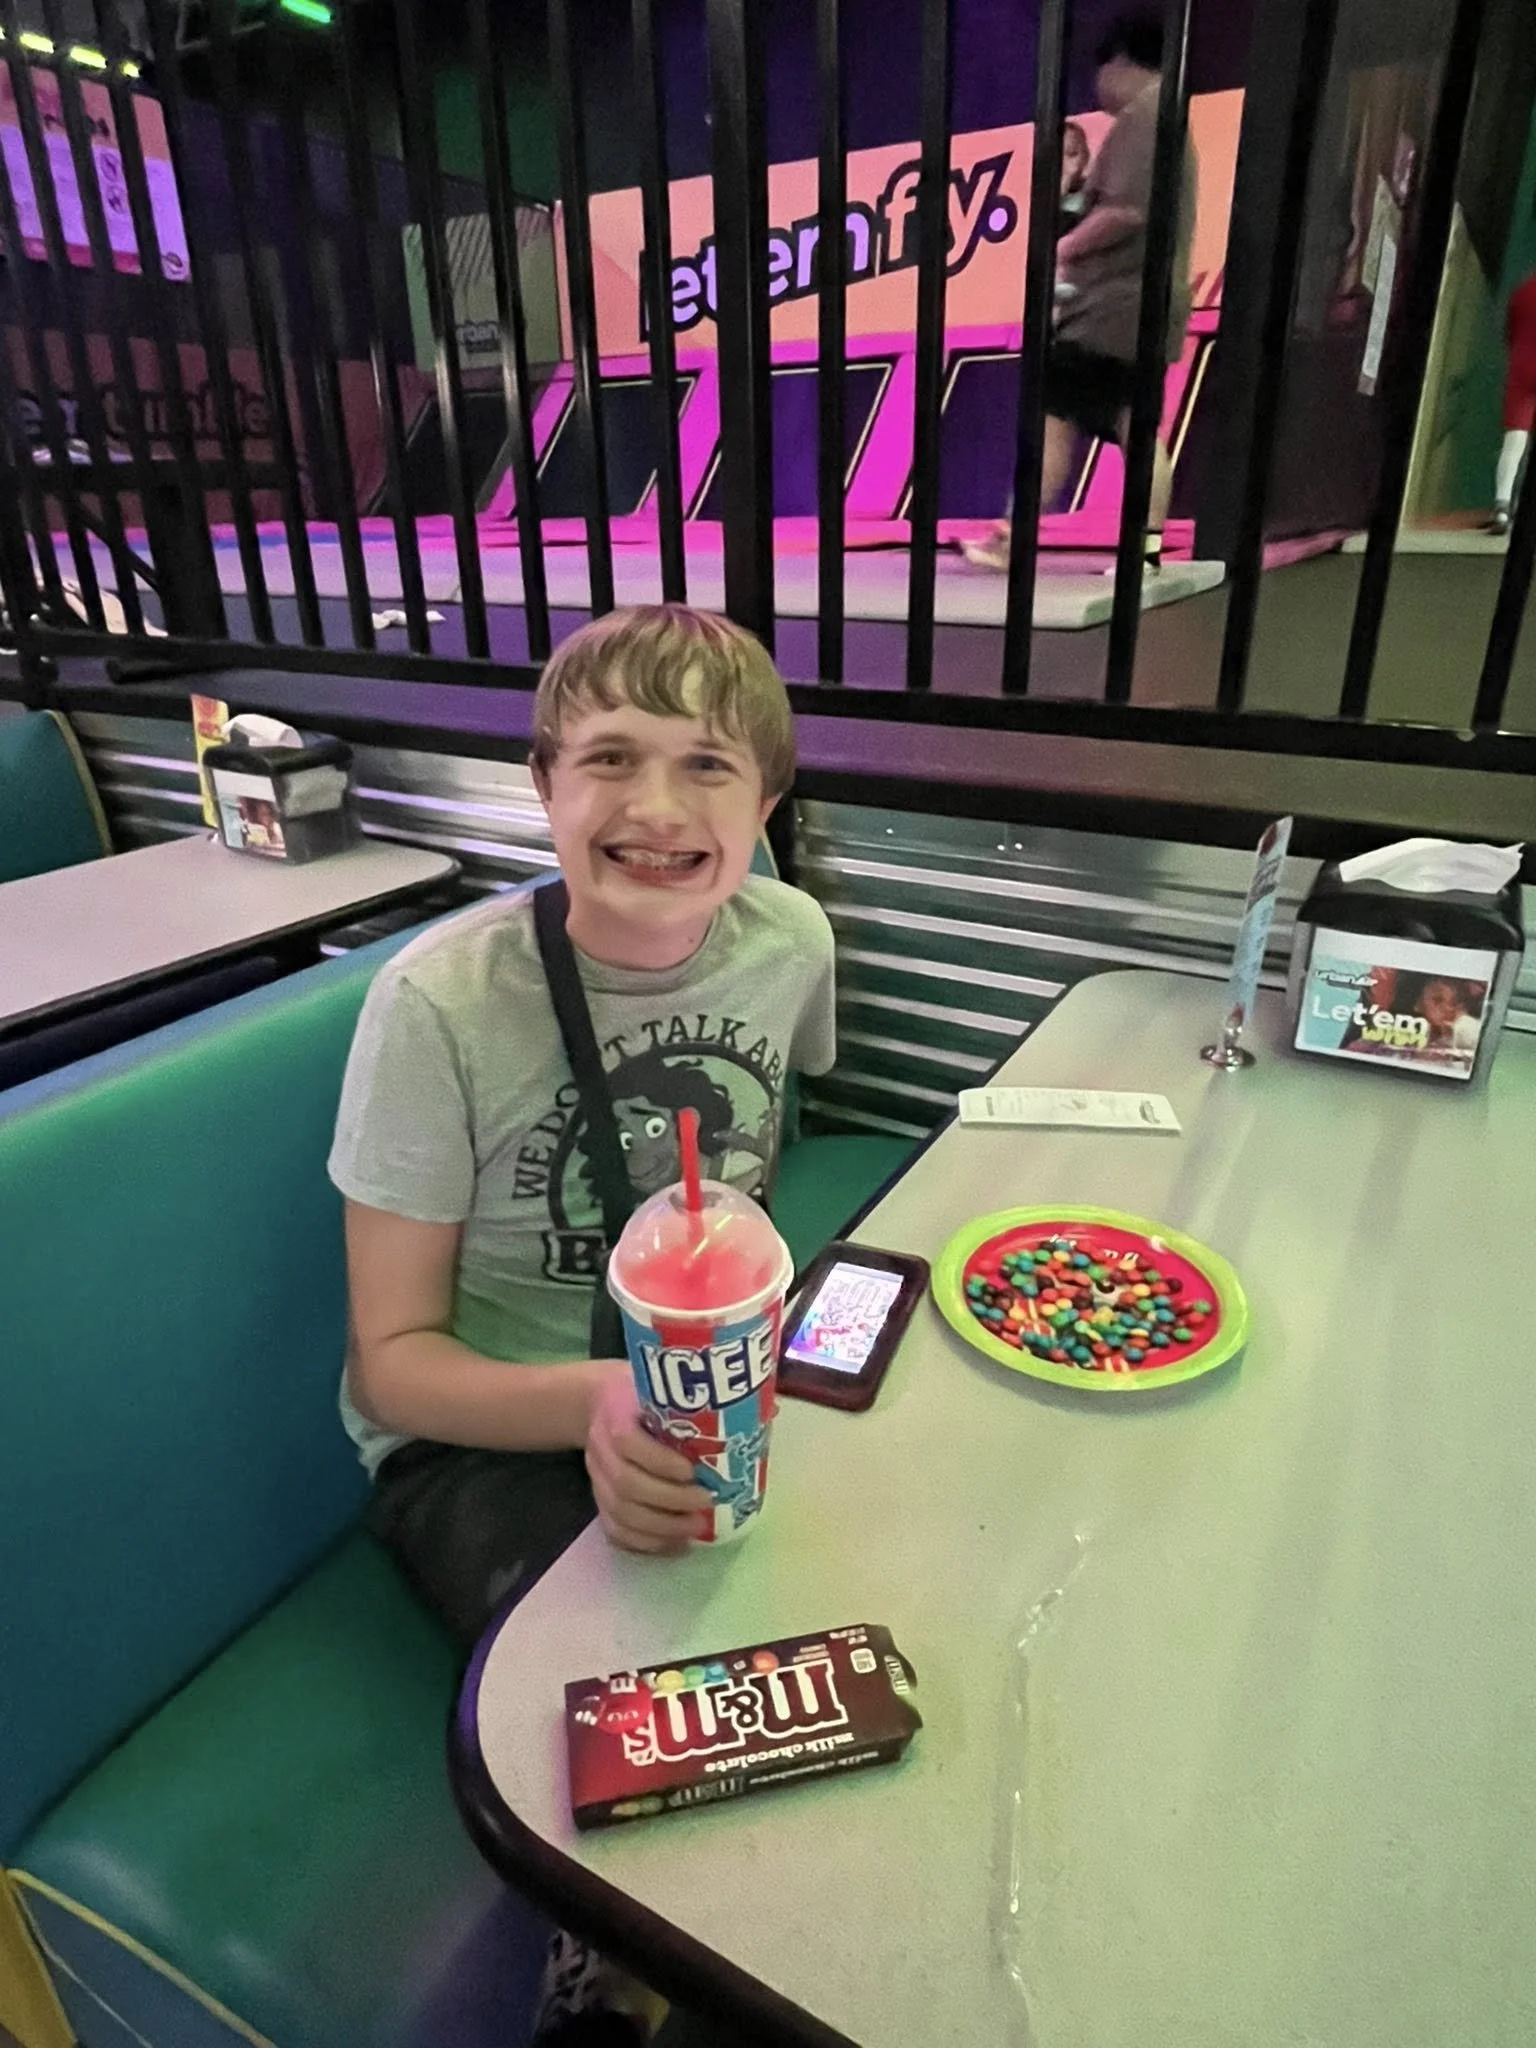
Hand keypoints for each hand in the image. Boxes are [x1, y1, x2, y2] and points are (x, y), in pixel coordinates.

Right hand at [584, 1364, 712, 1554]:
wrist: (597, 1402)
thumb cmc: (642, 1393)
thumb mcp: (663, 1384)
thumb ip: (703, 1398)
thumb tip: (768, 1411)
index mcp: (616, 1414)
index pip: (628, 1441)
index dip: (660, 1461)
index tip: (694, 1471)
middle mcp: (601, 1448)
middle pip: (626, 1483)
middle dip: (670, 1500)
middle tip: (707, 1502)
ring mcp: (596, 1477)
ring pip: (620, 1512)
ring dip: (661, 1527)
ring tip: (696, 1528)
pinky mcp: (598, 1498)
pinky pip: (614, 1529)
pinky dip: (644, 1542)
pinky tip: (674, 1543)